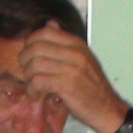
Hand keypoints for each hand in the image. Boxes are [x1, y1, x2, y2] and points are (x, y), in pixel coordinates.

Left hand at [15, 21, 129, 132]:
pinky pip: (38, 81)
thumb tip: (50, 23)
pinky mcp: (67, 85)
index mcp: (77, 45)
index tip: (29, 55)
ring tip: (33, 85)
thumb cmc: (92, 87)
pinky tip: (36, 94)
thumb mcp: (82, 59)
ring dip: (28, 77)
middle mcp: (75, 53)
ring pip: (35, 64)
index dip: (30, 42)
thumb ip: (64, 43)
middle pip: (36, 47)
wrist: (107, 109)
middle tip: (27, 72)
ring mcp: (72, 69)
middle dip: (25, 60)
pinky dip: (32, 89)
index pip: (45, 32)